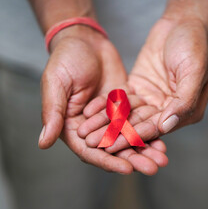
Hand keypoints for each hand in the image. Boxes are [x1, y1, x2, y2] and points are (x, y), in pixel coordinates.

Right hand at [38, 26, 167, 174]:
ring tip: (162, 158)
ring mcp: (109, 118)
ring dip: (145, 149)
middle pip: (113, 149)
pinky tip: (163, 139)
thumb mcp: (56, 84)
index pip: (90, 150)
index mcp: (72, 127)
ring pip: (128, 138)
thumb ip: (52, 113)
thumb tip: (43, 144)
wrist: (86, 39)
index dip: (108, 160)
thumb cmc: (65, 59)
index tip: (127, 169)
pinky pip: (137, 122)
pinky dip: (149, 131)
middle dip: (133, 159)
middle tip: (153, 168)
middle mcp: (91, 127)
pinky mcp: (123, 108)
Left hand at [79, 18, 207, 152]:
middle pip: (138, 125)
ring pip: (127, 114)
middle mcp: (167, 109)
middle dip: (115, 134)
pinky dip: (107, 105)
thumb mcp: (194, 71)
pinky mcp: (139, 88)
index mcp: (185, 111)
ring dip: (107, 123)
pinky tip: (90, 112)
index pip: (156, 128)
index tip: (112, 147)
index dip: (134, 137)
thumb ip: (183, 100)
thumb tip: (166, 125)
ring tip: (86, 132)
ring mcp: (152, 98)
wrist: (183, 21)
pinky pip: (121, 99)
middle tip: (93, 143)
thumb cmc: (195, 43)